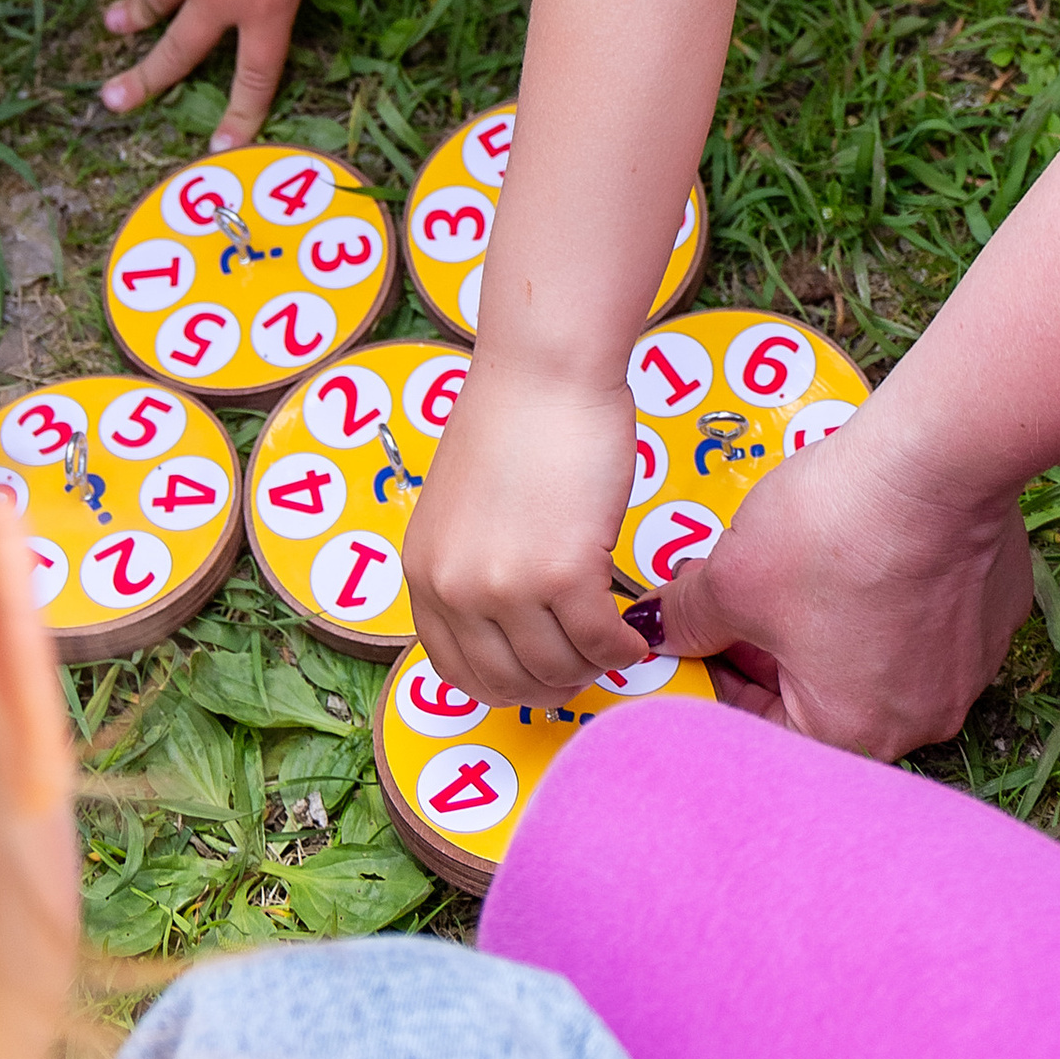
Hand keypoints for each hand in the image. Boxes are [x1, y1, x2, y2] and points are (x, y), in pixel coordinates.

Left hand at [403, 350, 646, 702]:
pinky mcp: (565, 573)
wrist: (544, 371)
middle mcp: (456, 587)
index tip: (537, 679)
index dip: (505, 686)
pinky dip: (623, 649)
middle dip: (553, 686)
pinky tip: (634, 634)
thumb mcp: (463, 512)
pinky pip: (601, 642)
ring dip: (592, 666)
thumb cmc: (512, 422)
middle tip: (584, 667)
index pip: (457, 670)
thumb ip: (474, 569)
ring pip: (559, 668)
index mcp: (425, 572)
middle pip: (510, 681)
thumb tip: (512, 628)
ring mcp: (507, 584)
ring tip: (611, 643)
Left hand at [647, 395, 1033, 755]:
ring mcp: (967, 672)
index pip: (766, 726)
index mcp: (852, 732)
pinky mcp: (994, 617)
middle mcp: (920, 721)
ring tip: (799, 560)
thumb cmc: (833, 532)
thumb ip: (686, 617)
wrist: (932, 462)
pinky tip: (866, 546)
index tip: (700, 635)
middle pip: (824, 694)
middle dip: (773, 645)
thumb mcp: (732, 576)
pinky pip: (930, 622)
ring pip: (877, 656)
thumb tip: (657, 630)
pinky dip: (892, 595)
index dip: (719, 675)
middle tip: (738, 591)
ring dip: (832, 620)